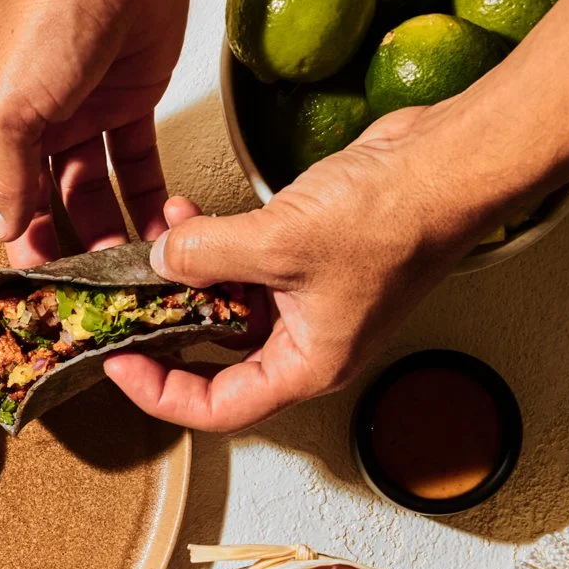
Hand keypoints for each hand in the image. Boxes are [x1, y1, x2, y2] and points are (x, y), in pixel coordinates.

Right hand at [0, 0, 190, 292]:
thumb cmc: (44, 11)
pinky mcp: (129, 105)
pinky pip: (135, 169)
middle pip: (27, 210)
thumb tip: (6, 230)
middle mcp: (23, 126)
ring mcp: (77, 117)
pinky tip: (162, 235)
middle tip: (66, 303)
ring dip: (102, 239)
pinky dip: (148, 203)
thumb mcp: (10, 107)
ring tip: (122, 279)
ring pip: (86, 198)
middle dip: (44, 257)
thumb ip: (6, 176)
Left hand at [103, 107, 480, 431]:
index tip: (119, 363)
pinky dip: (212, 244)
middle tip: (122, 299)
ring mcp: (309, 299)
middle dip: (166, 321)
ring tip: (156, 234)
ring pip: (224, 302)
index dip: (160, 393)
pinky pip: (243, 264)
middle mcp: (308, 341)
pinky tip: (185, 215)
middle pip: (215, 355)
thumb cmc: (396, 217)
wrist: (449, 161)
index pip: (217, 408)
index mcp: (307, 365)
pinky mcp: (308, 257)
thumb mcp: (278, 242)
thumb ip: (205, 256)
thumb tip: (158, 260)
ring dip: (186, 271)